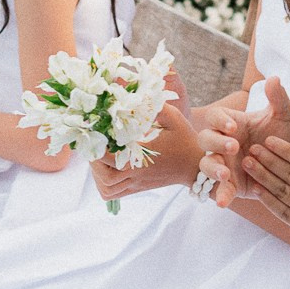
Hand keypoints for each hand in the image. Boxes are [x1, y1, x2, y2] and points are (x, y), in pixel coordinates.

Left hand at [91, 74, 198, 198]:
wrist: (196, 165)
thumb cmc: (184, 139)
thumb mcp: (173, 117)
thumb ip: (155, 105)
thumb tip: (137, 94)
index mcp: (142, 156)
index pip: (109, 157)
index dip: (97, 147)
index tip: (95, 133)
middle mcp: (137, 172)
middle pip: (104, 177)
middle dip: (94, 162)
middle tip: (95, 145)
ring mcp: (136, 183)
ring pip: (107, 188)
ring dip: (97, 175)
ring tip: (99, 157)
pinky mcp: (138, 188)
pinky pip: (114, 194)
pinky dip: (105, 185)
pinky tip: (106, 169)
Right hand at [194, 76, 289, 207]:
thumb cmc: (284, 138)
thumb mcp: (285, 118)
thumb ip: (279, 99)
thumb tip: (274, 79)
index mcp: (232, 124)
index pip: (215, 117)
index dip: (219, 121)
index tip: (233, 127)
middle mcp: (223, 144)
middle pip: (204, 139)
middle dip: (215, 143)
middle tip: (233, 147)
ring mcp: (224, 165)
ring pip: (206, 165)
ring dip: (212, 169)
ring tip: (225, 175)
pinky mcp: (231, 185)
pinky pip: (219, 190)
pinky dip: (220, 195)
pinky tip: (223, 202)